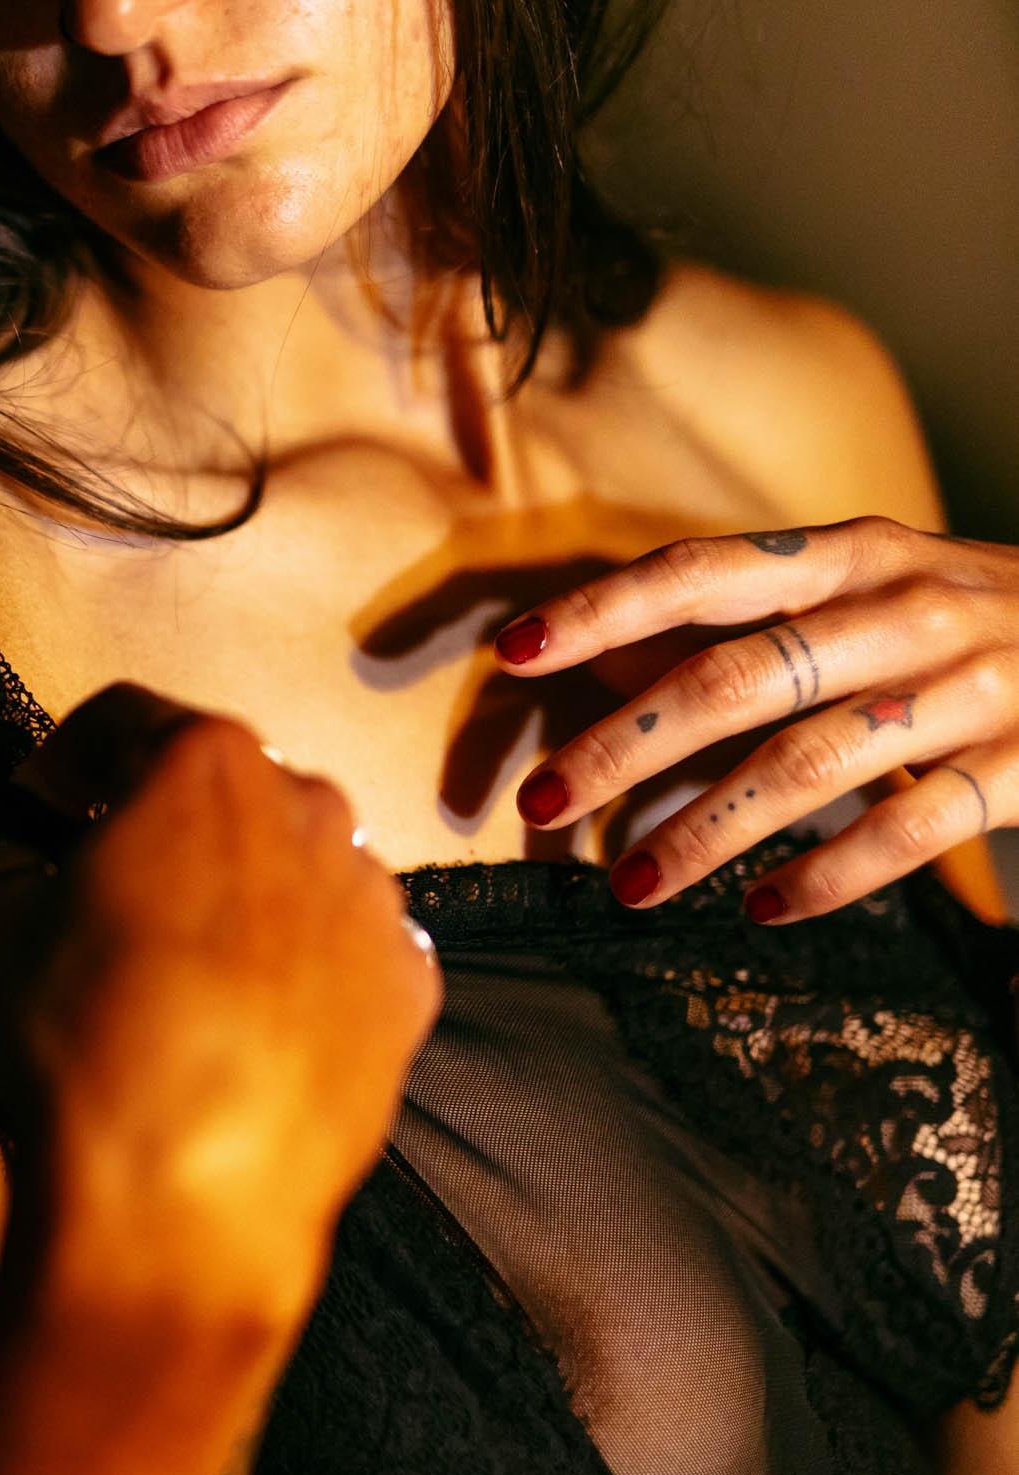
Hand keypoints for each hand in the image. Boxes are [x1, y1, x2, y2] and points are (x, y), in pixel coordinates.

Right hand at [0, 682, 442, 1306]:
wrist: (189, 1195)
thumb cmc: (85, 1039)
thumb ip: (0, 875)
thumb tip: (0, 870)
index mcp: (205, 765)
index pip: (125, 719)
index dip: (67, 761)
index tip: (39, 806)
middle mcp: (311, 808)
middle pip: (228, 788)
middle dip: (170, 823)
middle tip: (114, 887)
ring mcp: (374, 900)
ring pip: (299, 865)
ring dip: (246, 892)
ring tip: (189, 970)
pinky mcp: (411, 989)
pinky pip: (349, 951)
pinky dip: (306, 968)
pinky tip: (252, 1026)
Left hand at [494, 516, 1018, 920]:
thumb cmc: (960, 619)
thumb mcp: (858, 592)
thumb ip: (740, 620)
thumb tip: (599, 650)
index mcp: (852, 555)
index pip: (703, 574)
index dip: (604, 610)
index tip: (514, 652)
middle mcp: (907, 609)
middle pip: (739, 678)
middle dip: (628, 744)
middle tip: (542, 802)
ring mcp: (970, 686)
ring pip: (812, 762)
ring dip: (708, 830)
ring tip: (630, 885)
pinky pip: (913, 828)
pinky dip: (831, 875)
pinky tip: (762, 910)